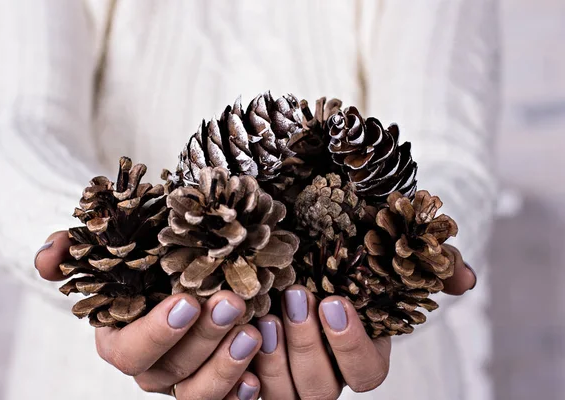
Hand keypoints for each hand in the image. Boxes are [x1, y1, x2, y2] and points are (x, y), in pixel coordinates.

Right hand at [35, 231, 261, 399]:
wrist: (171, 272)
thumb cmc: (138, 263)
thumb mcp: (108, 250)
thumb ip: (73, 252)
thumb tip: (50, 252)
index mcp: (119, 339)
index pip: (129, 351)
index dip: (157, 332)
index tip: (187, 302)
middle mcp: (150, 366)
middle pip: (170, 371)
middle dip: (203, 339)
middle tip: (232, 303)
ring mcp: (182, 378)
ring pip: (198, 392)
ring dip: (226, 366)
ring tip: (253, 332)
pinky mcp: (213, 381)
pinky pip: (225, 399)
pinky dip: (241, 392)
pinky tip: (259, 375)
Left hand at [252, 246, 476, 399]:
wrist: (299, 229)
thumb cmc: (348, 238)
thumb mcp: (389, 240)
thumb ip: (431, 259)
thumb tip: (464, 279)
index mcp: (362, 350)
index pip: (365, 373)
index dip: (349, 345)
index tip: (333, 302)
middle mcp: (325, 368)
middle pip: (320, 390)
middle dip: (306, 347)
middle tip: (296, 298)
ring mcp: (286, 372)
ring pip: (283, 395)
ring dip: (272, 362)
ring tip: (264, 316)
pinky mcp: (251, 364)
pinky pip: (245, 391)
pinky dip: (240, 376)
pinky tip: (236, 337)